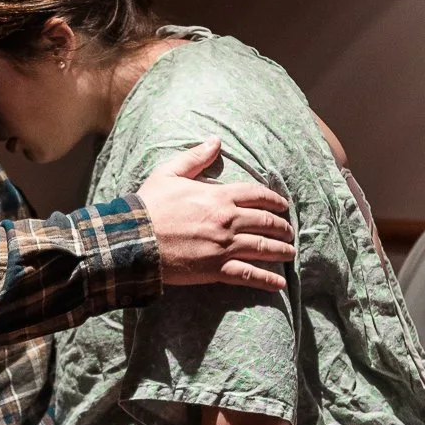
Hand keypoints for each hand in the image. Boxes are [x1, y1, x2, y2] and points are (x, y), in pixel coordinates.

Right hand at [136, 139, 294, 290]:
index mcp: (219, 197)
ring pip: (263, 248)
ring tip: (290, 251)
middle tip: (289, 231)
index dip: (274, 200)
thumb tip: (215, 141)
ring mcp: (224, 246)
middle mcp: (227, 221)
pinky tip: (279, 283)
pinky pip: (249, 275)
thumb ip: (195, 157)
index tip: (283, 206)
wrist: (134, 239)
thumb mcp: (169, 173)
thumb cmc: (149, 206)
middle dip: (282, 226)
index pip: (257, 196)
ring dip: (281, 250)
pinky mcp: (216, 269)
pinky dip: (267, 280)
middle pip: (266, 222)